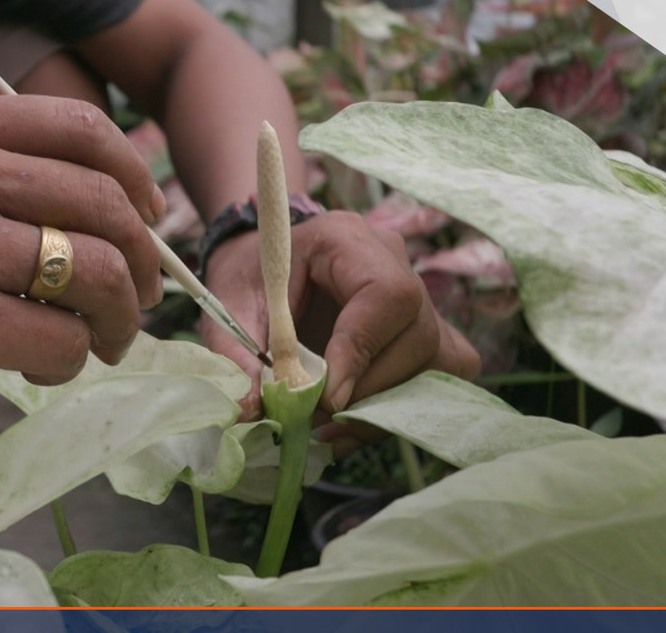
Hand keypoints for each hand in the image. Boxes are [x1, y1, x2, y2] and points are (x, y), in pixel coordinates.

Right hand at [0, 93, 162, 416]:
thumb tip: (89, 214)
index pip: (81, 126)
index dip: (132, 173)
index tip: (145, 214)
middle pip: (104, 201)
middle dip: (144, 258)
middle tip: (140, 295)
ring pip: (96, 271)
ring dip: (122, 316)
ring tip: (106, 340)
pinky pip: (58, 337)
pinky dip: (71, 358)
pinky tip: (45, 367)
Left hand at [199, 211, 479, 450]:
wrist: (260, 270)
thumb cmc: (246, 280)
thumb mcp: (230, 310)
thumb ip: (238, 355)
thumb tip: (253, 409)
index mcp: (345, 238)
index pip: (386, 294)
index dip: (362, 350)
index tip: (329, 396)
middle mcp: (394, 261)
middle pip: (417, 334)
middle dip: (366, 390)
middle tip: (314, 418)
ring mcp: (417, 294)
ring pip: (432, 359)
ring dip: (381, 406)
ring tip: (325, 426)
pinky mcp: (423, 328)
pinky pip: (435, 372)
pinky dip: (394, 407)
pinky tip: (349, 423)